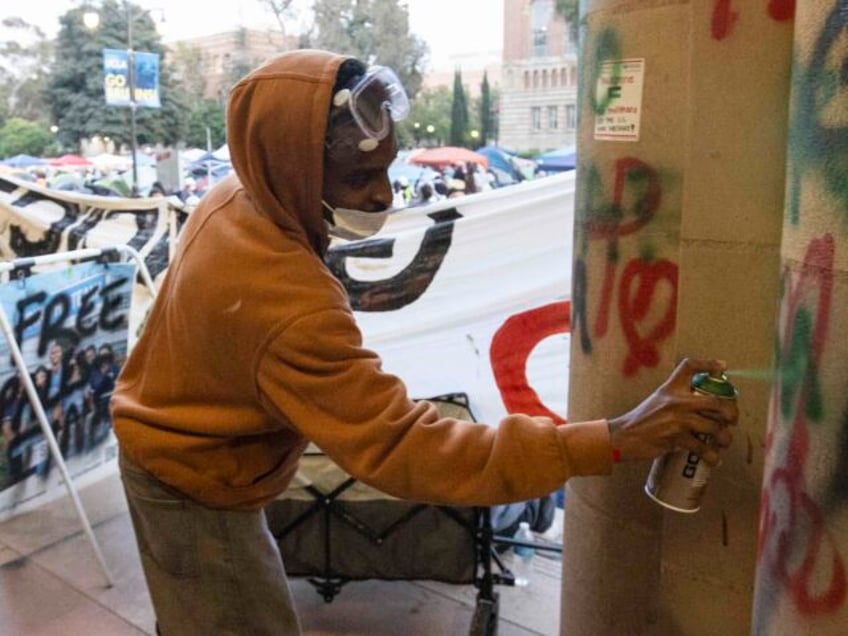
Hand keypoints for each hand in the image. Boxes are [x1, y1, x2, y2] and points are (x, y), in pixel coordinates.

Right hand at [607, 358, 737, 465]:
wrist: (624, 436)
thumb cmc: (640, 420)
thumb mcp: (657, 400)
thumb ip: (677, 399)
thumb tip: (704, 407)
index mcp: (670, 388)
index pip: (689, 367)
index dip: (708, 364)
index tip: (722, 367)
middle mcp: (676, 400)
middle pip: (715, 401)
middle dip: (730, 412)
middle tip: (732, 419)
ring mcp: (678, 419)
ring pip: (713, 427)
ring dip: (723, 438)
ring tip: (723, 442)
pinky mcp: (677, 437)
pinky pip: (702, 448)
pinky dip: (711, 456)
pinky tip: (714, 459)